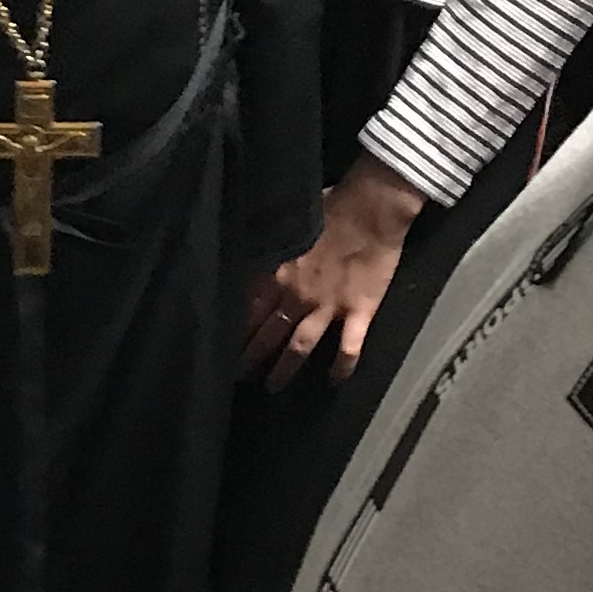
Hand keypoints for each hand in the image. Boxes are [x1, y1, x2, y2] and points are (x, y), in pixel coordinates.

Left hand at [243, 154, 423, 385]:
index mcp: (277, 273)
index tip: (221, 344)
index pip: (248, 309)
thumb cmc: (330, 205)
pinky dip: (341, 367)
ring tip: (272, 386)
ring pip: (300, 346)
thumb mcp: (286, 222)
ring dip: (284, 369)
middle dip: (251, 357)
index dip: (235, 329)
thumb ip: (269, 246)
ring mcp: (328, 307)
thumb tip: (250, 254)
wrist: (371, 206)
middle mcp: (297, 296)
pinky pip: (349, 347)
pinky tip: (334, 382)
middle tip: (238, 375)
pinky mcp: (359, 311)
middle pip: (268, 333)